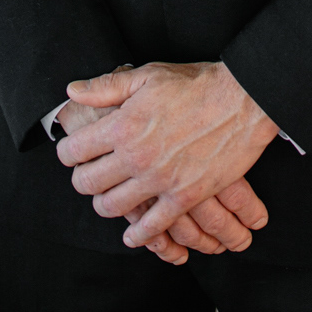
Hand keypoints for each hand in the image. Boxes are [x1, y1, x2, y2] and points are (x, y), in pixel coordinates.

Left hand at [56, 61, 277, 255]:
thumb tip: (72, 91)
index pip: (74, 151)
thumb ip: (106, 86)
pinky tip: (133, 234)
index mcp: (122, 125)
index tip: (73, 153)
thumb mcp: (148, 75)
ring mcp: (158, 180)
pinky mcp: (183, 196)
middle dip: (81, 180)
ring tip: (109, 197)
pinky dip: (138, 235)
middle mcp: (135, 156)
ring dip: (104, 205)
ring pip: (112, 208)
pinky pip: (151, 227)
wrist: (243, 101)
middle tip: (89, 174)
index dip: (67, 153)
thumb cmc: (196, 84)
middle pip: (87, 183)